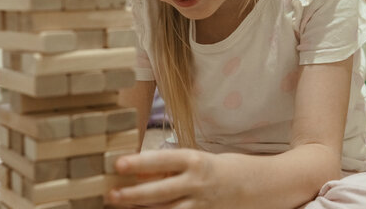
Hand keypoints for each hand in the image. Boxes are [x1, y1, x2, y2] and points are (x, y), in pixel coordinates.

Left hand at [108, 149, 245, 208]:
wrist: (254, 186)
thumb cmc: (217, 168)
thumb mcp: (194, 160)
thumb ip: (168, 167)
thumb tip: (139, 173)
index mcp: (194, 160)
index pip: (161, 160)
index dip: (138, 163)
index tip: (118, 164)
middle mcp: (197, 183)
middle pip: (159, 192)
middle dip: (132, 195)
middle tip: (111, 195)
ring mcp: (201, 205)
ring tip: (121, 207)